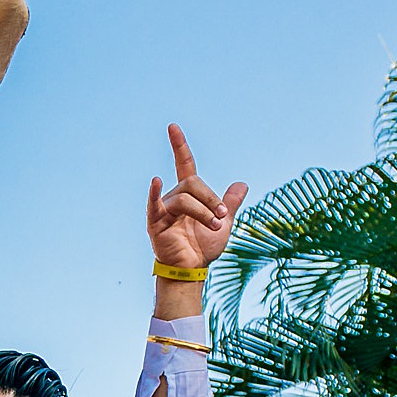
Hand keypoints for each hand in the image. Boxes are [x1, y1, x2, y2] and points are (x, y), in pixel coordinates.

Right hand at [147, 125, 249, 273]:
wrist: (194, 270)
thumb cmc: (203, 248)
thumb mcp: (224, 222)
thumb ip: (230, 202)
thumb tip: (242, 184)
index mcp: (188, 194)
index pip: (184, 164)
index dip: (179, 146)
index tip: (173, 127)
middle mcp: (174, 197)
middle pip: (192, 182)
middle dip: (210, 198)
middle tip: (221, 217)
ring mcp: (163, 210)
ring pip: (185, 198)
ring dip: (204, 211)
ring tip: (214, 227)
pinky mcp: (155, 223)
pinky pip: (156, 204)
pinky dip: (154, 192)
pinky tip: (156, 180)